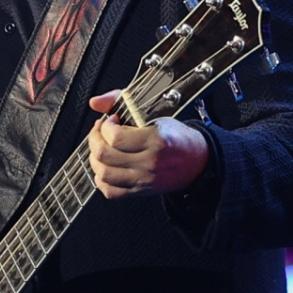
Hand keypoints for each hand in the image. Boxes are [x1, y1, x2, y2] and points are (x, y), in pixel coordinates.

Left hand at [87, 89, 208, 198]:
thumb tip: (95, 102)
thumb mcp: (156, 112)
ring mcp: (144, 179)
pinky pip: (111, 192)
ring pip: (104, 174)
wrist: (197, 161)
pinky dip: (101, 180)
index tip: (110, 120)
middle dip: (94, 139)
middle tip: (100, 131)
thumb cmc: (177, 137)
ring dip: (94, 159)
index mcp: (156, 141)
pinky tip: (104, 168)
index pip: (116, 137)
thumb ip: (122, 101)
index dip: (105, 126)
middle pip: (105, 155)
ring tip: (100, 148)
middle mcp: (149, 163)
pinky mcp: (141, 191)